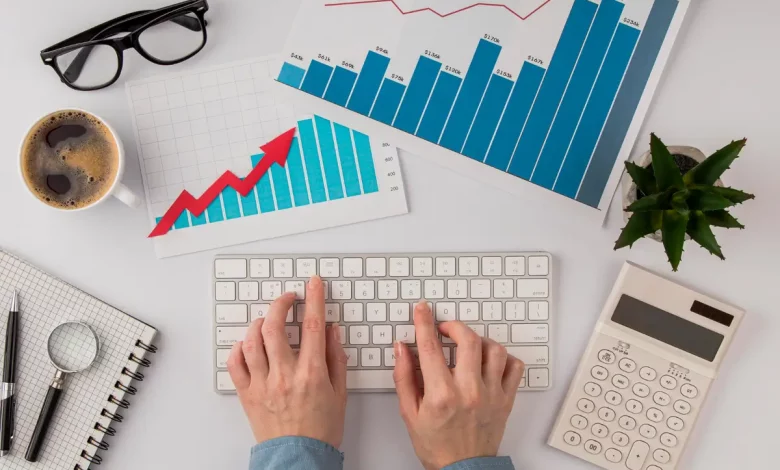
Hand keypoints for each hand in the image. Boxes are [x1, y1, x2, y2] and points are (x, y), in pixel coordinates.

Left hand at [227, 276, 347, 447]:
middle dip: (281, 304)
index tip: (312, 284)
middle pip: (275, 326)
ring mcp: (263, 384)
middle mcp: (284, 375)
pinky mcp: (247, 394)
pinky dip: (239, 349)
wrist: (299, 459)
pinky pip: (235, 364)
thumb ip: (335, 358)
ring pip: (252, 341)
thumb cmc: (320, 430)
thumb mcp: (339, 392)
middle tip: (288, 298)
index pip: (312, 325)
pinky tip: (248, 345)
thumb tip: (331, 331)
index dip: (313, 299)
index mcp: (311, 373)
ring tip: (268, 320)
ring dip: (260, 324)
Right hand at [393, 302, 524, 469]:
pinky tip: (488, 361)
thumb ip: (404, 377)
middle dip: (454, 326)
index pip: (431, 347)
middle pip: (467, 340)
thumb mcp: (410, 412)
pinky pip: (514, 366)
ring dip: (479, 340)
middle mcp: (469, 391)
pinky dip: (503, 358)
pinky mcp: (506, 399)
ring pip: (494, 349)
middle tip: (445, 328)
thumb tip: (402, 348)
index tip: (422, 309)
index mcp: (441, 395)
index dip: (424, 322)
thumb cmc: (436, 444)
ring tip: (468, 346)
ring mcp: (492, 394)